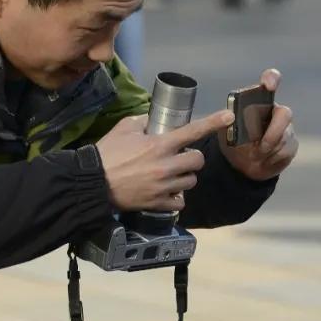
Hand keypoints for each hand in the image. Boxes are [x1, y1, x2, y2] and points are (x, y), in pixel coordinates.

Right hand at [96, 109, 234, 211]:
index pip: (193, 131)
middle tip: (181, 157)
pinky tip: (167, 192)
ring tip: (171, 175)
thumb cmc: (107, 153)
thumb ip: (144, 121)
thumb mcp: (125, 127)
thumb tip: (153, 120)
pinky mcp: (158, 203)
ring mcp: (164, 186)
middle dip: (192, 158)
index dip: (213, 122)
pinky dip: (177, 197)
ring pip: (191, 181)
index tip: (229, 116)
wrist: (92, 182)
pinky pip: (180, 202)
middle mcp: (166, 165)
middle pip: (198, 161)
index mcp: (160, 144)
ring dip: (185, 177)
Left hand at [219, 68, 297, 181]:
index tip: (269, 85)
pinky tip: (263, 160)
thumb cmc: (234, 142)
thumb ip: (228, 122)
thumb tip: (230, 117)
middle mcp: (275, 109)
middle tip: (260, 147)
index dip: (272, 79)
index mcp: (258, 100)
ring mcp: (286, 127)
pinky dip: (271, 160)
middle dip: (273, 133)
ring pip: (284, 138)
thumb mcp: (226, 131)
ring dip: (266, 151)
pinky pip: (285, 152)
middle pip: (284, 114)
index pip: (270, 79)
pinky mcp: (292, 144)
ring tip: (253, 156)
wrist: (243, 163)